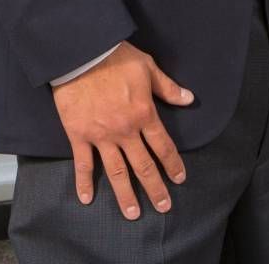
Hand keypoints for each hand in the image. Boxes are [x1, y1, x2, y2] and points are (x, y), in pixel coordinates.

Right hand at [50, 43, 192, 219]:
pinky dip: (84, 182)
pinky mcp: (79, 135)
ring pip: (116, 171)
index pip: (163, 146)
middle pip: (143, 166)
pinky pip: (83, 163)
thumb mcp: (148, 67)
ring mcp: (101, 136)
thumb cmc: (115, 57)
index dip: (172, 164)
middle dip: (155, 188)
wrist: (81, 53)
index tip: (179, 179)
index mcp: (144, 114)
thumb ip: (167, 87)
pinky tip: (86, 199)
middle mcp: (125, 131)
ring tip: (133, 213)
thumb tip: (189, 98)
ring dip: (126, 194)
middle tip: (163, 207)